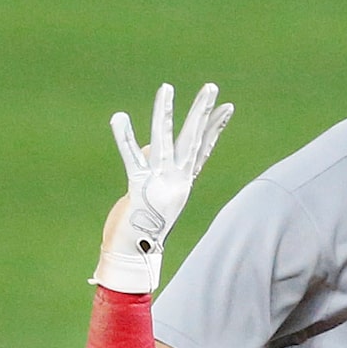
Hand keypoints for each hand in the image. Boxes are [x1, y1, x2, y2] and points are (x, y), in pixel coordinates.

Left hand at [94, 82, 231, 292]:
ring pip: (164, 141)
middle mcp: (176, 182)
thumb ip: (153, 167)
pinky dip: (124, 137)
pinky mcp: (139, 188)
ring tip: (166, 88)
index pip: (202, 151)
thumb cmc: (139, 229)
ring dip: (164, 113)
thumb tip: (150, 146)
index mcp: (181, 185)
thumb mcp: (150, 195)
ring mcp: (159, 184)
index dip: (214, 128)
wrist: (131, 260)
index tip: (228, 107)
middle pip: (191, 141)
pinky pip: (131, 158)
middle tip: (211, 87)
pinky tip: (119, 118)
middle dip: (201, 112)